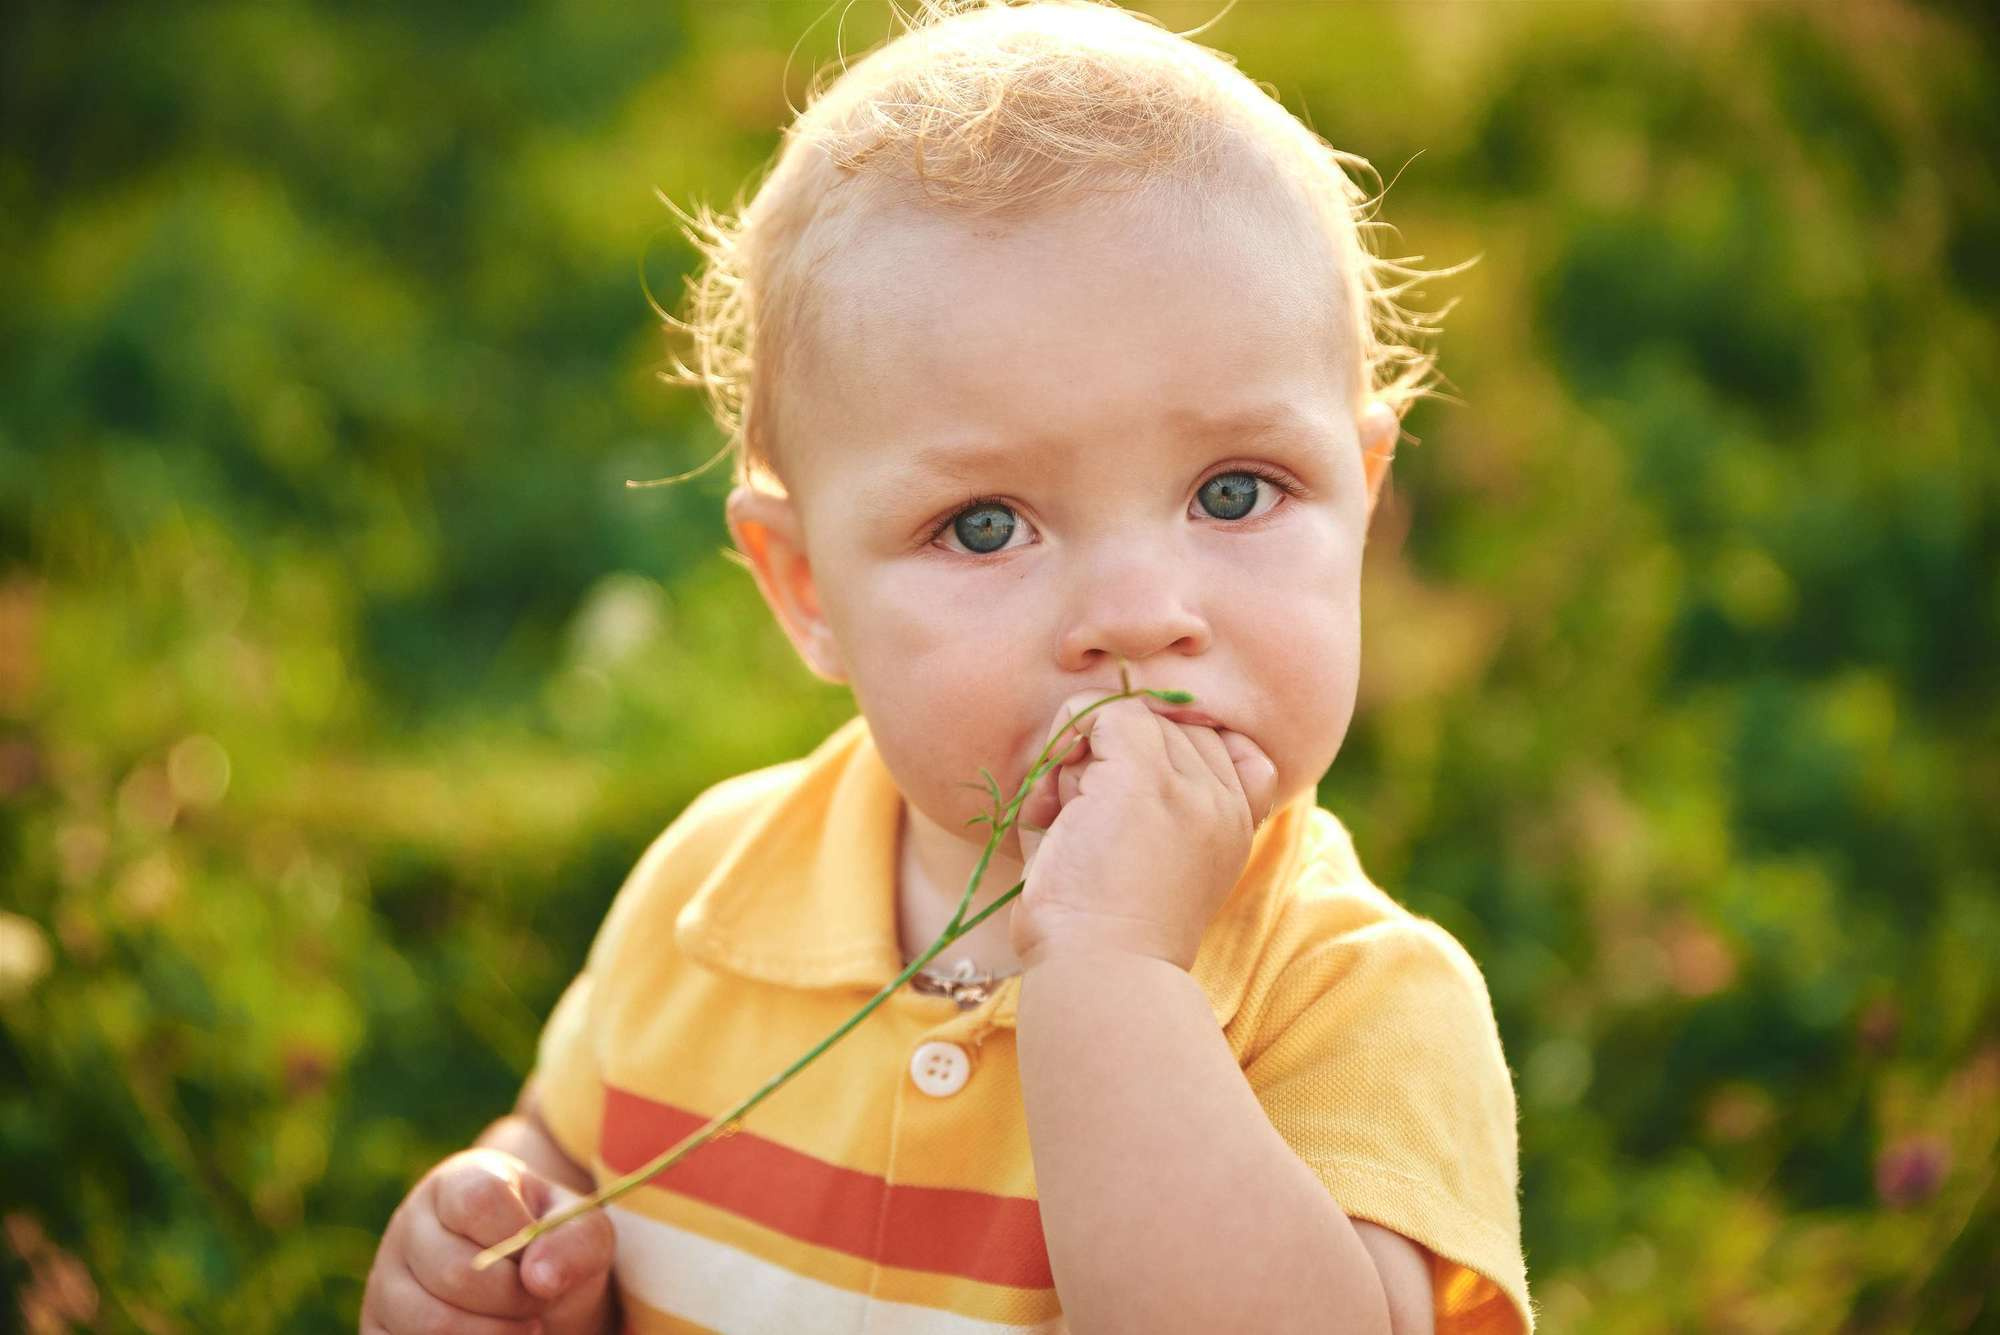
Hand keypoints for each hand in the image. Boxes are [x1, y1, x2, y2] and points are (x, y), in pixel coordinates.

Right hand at [362, 1148, 615, 1334]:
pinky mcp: (377, 1328)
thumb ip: (575, 1240)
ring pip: (432, 1323)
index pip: (477, 1201)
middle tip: (539, 1304)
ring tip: (525, 1327)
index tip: (541, 1258)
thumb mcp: (578, 1231)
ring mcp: (386, 1281)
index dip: (518, 1238)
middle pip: (455, 1271)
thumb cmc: (550, 1249)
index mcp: (458, 1182)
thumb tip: (540, 1278)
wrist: (529, 1291)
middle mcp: (410, 1226)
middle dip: (514, 1298)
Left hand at [1010, 691, 1278, 972]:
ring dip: (1079, 762)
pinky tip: (1049, 803)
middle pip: (1165, 724)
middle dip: (1113, 760)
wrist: (1102, 976)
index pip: (1217, 740)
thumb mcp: (1147, 864)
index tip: (1116, 801)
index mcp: (1234, 821)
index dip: (1160, 755)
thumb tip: (1090, 734)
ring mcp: (1186, 783)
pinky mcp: (1141, 775)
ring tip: (1066, 822)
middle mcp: (1221, 797)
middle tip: (1082, 823)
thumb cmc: (1104, 932)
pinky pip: (1095, 711)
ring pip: (1127, 716)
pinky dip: (1059, 742)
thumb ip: (1155, 803)